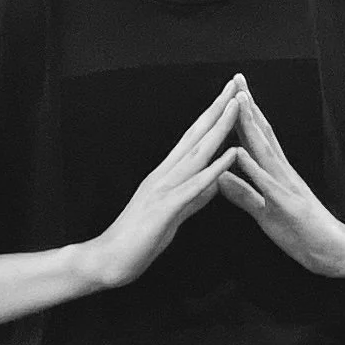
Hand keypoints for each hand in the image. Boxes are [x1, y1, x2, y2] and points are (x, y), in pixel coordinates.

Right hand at [81, 75, 244, 292]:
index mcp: (167, 175)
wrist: (108, 260)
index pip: (194, 139)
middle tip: (236, 85)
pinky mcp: (165, 208)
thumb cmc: (139, 239)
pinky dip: (213, 169)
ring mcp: (164, 188)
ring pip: (197, 153)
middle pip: (196, 136)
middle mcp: (165, 174)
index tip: (230, 96)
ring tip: (236, 107)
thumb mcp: (175, 214)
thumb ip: (196, 197)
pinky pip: (194, 186)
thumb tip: (216, 182)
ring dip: (218, 129)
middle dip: (217, 109)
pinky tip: (230, 155)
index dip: (213, 116)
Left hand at [217, 79, 344, 278]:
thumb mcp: (263, 213)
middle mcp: (283, 174)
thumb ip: (243, 194)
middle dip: (249, 108)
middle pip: (264, 135)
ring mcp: (287, 187)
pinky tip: (239, 153)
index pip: (258, 139)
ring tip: (238, 103)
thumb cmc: (299, 233)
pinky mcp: (287, 205)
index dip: (245, 116)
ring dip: (251, 127)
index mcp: (277, 175)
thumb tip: (221, 177)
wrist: (332, 252)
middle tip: (237, 81)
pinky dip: (252, 168)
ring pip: (266, 151)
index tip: (233, 93)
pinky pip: (267, 185)